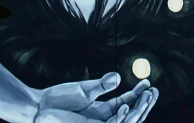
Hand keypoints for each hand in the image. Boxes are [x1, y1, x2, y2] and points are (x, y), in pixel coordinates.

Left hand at [34, 73, 158, 122]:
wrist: (38, 109)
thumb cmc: (58, 99)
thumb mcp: (84, 90)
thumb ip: (102, 85)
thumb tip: (118, 76)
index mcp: (103, 111)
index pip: (127, 105)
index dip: (139, 95)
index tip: (149, 83)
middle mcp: (104, 121)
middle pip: (131, 115)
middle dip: (144, 104)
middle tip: (154, 90)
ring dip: (137, 110)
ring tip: (147, 95)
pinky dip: (120, 117)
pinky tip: (126, 105)